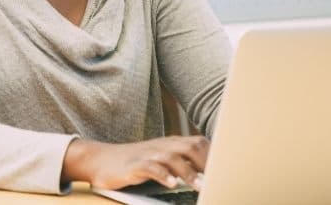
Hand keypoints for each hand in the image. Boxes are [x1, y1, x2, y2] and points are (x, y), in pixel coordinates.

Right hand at [61, 136, 208, 190]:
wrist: (101, 159)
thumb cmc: (135, 163)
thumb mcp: (161, 161)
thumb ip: (182, 163)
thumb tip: (208, 175)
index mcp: (172, 144)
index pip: (199, 143)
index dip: (215, 155)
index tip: (229, 171)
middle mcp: (162, 146)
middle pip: (190, 146)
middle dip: (207, 162)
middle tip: (219, 179)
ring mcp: (148, 154)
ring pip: (172, 157)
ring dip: (188, 172)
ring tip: (200, 186)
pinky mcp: (133, 165)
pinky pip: (150, 167)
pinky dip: (162, 175)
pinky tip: (171, 184)